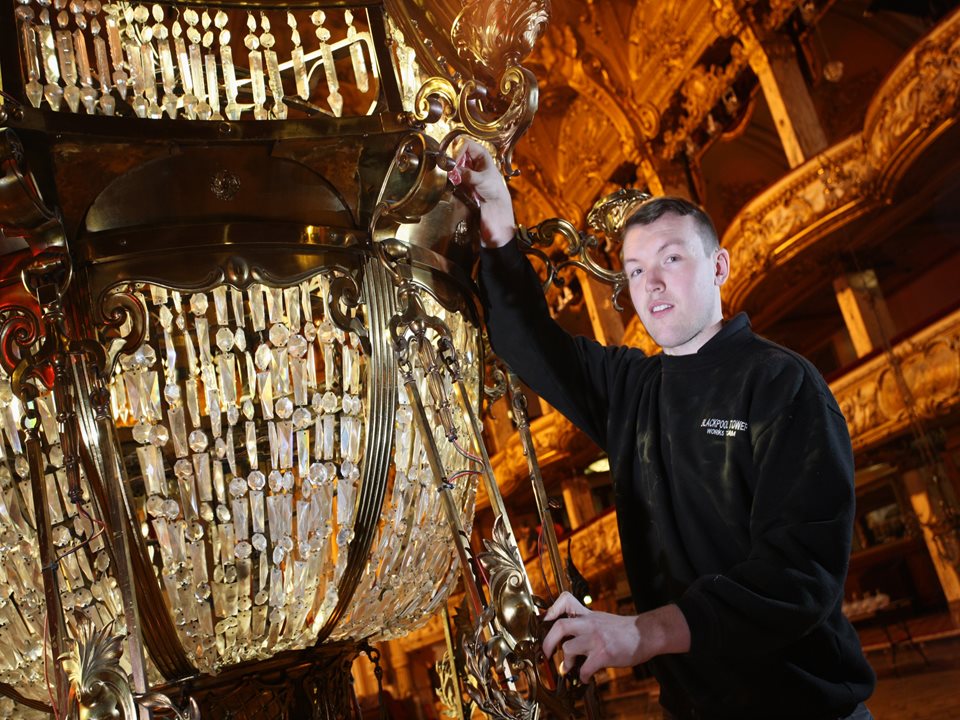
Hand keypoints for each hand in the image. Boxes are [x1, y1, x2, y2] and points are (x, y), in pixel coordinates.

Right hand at [450, 138, 515, 247]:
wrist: (494, 201)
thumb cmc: (494, 188)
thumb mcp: (482, 180)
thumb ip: (469, 175)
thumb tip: (455, 171)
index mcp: (481, 153)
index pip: (465, 143)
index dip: (458, 150)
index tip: (455, 161)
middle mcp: (473, 157)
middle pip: (457, 150)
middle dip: (452, 158)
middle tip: (450, 167)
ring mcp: (467, 166)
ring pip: (454, 160)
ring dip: (451, 166)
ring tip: (452, 174)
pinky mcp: (463, 175)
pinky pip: (454, 170)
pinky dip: (452, 174)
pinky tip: (453, 179)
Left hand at [542, 592, 691, 682]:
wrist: (647, 633)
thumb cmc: (625, 630)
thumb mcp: (602, 620)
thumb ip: (586, 626)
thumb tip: (569, 642)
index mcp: (589, 615)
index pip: (565, 601)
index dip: (552, 609)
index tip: (545, 620)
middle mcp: (590, 624)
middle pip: (560, 626)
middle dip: (548, 642)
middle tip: (546, 653)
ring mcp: (597, 638)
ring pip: (569, 649)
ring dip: (566, 662)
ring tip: (569, 667)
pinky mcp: (604, 654)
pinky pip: (585, 668)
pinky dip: (582, 676)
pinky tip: (586, 678)